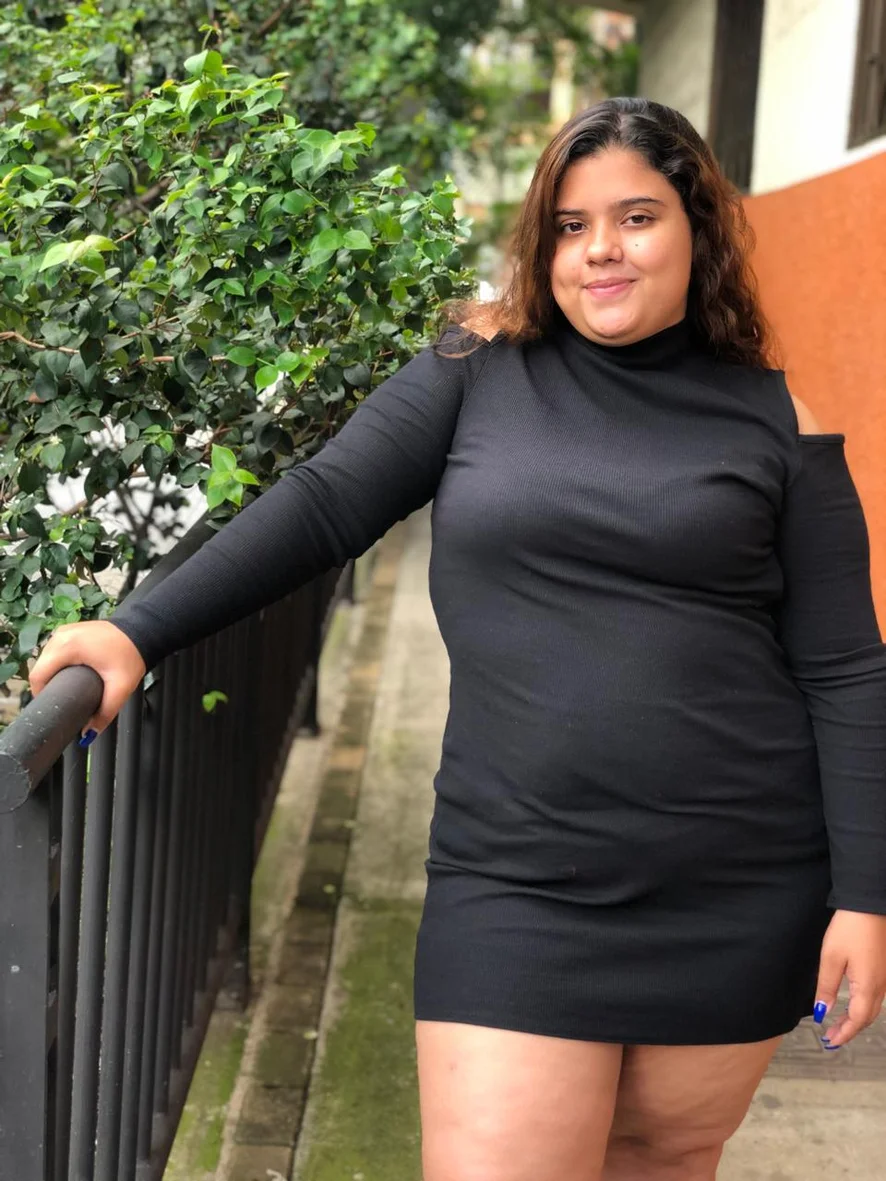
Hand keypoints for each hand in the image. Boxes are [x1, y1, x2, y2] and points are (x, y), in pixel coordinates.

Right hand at [29, 620, 146, 737]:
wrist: (142, 631)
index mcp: (67, 647)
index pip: (38, 676)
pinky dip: (58, 663)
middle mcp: (60, 636)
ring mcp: (64, 631)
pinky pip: (54, 651)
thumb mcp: (120, 688)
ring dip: (52, 674)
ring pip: (45, 659)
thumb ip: (105, 713)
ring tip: (66, 689)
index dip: (41, 695)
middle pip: (40, 667)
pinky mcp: (69, 631)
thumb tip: (88, 734)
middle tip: (64, 700)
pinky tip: (69, 674)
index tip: (54, 706)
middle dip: (48, 686)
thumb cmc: (131, 656)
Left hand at [813, 909, 885, 1047]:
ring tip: (839, 1023)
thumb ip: (827, 987)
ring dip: (857, 1018)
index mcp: (868, 986)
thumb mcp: (831, 957)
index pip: (858, 1020)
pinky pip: (877, 994)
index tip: (830, 1042)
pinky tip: (855, 1002)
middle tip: (832, 1036)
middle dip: (850, 1029)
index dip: (844, 1033)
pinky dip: (865, 1005)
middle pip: (868, 1016)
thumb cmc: (850, 929)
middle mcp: (882, 985)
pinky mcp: (885, 967)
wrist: (870, 904)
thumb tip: (822, 1012)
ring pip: (874, 1006)